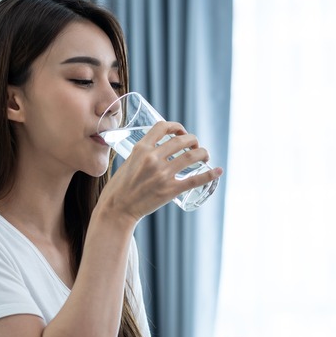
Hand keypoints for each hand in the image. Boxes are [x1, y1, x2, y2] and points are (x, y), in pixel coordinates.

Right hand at [97, 121, 221, 220]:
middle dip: (193, 140)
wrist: (117, 209)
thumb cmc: (119, 188)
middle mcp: (153, 158)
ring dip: (203, 153)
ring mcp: (163, 174)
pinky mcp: (170, 190)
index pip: (163, 127)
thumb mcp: (127, 162)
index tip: (182, 132)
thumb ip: (141, 155)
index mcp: (141, 148)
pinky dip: (210, 174)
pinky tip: (218, 171)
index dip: (177, 126)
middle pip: (182, 140)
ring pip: (192, 156)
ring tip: (205, 156)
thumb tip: (155, 150)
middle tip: (196, 146)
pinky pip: (196, 179)